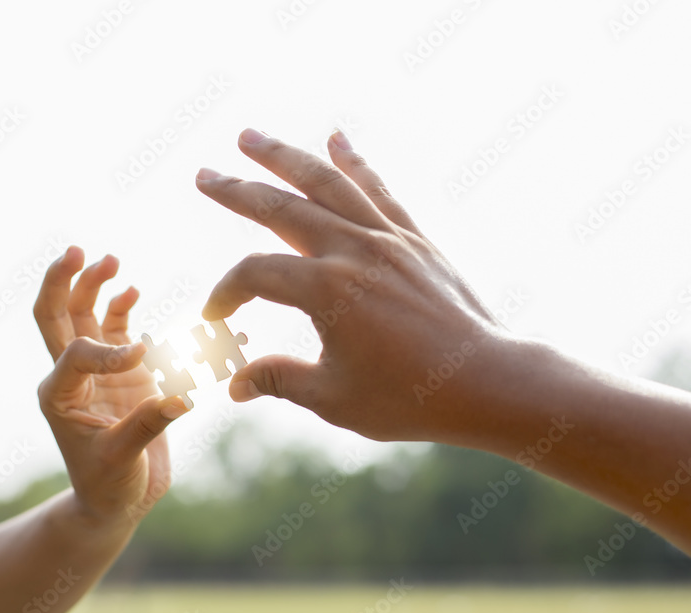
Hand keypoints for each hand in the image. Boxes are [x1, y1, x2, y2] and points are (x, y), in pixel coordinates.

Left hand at [33, 247, 187, 525]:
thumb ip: (147, 426)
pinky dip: (124, 308)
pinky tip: (131, 292)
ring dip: (94, 286)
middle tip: (75, 250)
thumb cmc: (107, 487)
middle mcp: (72, 376)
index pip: (75, 354)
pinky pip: (119, 330)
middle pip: (56, 317)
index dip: (106, 350)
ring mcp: (97, 370)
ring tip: (110, 260)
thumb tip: (180, 398)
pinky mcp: (123, 372)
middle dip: (63, 282)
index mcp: (59, 396)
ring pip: (86, 315)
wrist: (115, 503)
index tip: (140, 359)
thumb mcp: (120, 460)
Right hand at [196, 128, 523, 442]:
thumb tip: (233, 383)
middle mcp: (353, 250)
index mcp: (326, 290)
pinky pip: (377, 189)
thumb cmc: (410, 398)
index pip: (254, 275)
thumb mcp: (333, 398)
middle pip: (280, 207)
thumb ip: (278, 379)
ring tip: (249, 136)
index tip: (216, 320)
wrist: (487, 381)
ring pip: (326, 182)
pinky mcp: (414, 239)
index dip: (225, 295)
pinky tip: (336, 136)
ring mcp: (386, 238)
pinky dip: (355, 161)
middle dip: (236, 191)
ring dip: (284, 156)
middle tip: (203, 175)